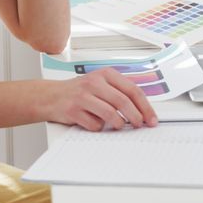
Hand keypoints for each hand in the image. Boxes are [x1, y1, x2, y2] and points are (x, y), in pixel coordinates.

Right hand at [40, 69, 158, 131]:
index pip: (132, 90)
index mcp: (105, 74)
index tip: (151, 118)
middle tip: (139, 125)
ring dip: (118, 124)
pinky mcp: (73, 110)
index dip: (145, 106)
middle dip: (136, 117)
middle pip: (123, 102)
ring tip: (118, 125)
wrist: (51, 96)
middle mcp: (94, 82)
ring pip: (110, 114)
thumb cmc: (79, 91)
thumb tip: (142, 110)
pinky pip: (95, 124)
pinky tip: (96, 123)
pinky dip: (99, 127)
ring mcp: (83, 96)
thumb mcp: (100, 83)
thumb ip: (119, 92)